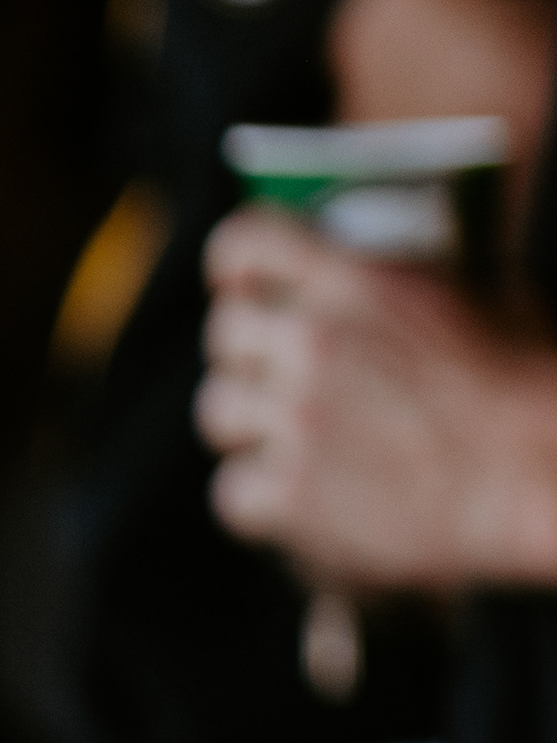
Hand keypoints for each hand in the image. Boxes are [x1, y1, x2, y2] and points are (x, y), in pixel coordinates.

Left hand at [198, 206, 556, 590]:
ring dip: (250, 425)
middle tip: (277, 375)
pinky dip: (263, 498)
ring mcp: (298, 420)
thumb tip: (355, 277)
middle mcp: (317, 342)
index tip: (242, 285)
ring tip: (296, 437)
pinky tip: (302, 498)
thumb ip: (404, 282)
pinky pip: (233, 489)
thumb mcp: (482, 296)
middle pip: (226, 334)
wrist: (543, 477)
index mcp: (361, 278)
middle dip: (249, 355)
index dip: (237, 269)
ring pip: (219, 410)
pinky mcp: (290, 495)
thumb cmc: (532, 387)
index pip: (245, 244)